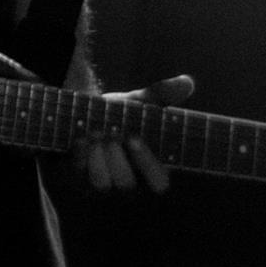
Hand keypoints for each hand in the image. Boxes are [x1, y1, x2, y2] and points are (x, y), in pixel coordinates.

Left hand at [77, 75, 195, 193]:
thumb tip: (187, 82)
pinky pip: (79, 174)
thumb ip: (162, 95)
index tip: (135, 138)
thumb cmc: (120, 113)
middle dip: (118, 158)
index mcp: (149, 168)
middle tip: (113, 133)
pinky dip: (81, 153)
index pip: (158, 183)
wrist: (83, 111)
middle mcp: (126, 179)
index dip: (149, 165)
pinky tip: (81, 136)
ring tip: (97, 132)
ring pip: (102, 183)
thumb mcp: (140, 103)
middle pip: (126, 183)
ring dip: (99, 157)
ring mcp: (101, 181)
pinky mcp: (78, 176)